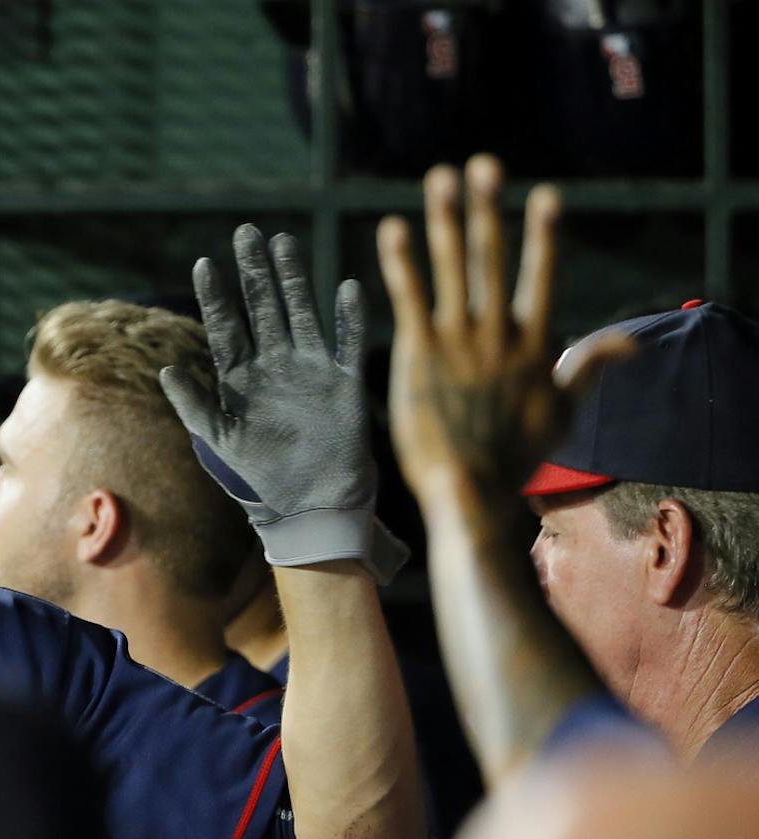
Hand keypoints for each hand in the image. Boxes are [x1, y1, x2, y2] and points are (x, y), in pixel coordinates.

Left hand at [161, 225, 406, 581]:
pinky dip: (348, 318)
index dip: (215, 296)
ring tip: (284, 243)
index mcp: (240, 379)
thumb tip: (166, 370)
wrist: (307, 507)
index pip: (225, 327)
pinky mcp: (344, 383)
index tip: (203, 264)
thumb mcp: (219, 443)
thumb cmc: (259, 480)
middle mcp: (274, 367)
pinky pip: (347, 343)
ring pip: (301, 313)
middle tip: (246, 231)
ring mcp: (309, 370)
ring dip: (294, 280)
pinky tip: (346, 285)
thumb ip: (194, 406)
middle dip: (254, 271)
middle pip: (263, 307)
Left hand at [376, 156, 633, 507]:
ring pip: (453, 267)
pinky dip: (401, 261)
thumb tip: (631, 341)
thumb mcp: (563, 411)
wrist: (469, 491)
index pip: (541, 277)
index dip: (542, 234)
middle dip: (488, 208)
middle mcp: (497, 333)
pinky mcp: (418, 353)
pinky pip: (409, 296)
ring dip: (445, 219)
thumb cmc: (516, 457)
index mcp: (533, 343)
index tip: (544, 194)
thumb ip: (589, 367)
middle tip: (483, 163)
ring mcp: (457, 341)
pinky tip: (392, 229)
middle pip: (493, 259)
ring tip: (440, 178)